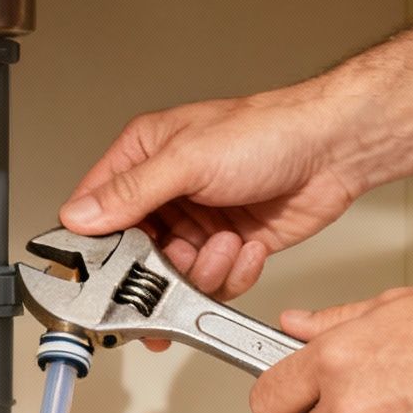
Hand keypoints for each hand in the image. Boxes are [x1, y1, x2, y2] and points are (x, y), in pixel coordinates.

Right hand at [59, 85, 364, 303]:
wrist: (332, 150)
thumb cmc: (268, 131)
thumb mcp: (188, 159)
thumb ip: (131, 192)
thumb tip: (80, 216)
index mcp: (145, 156)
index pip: (96, 208)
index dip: (95, 244)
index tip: (104, 271)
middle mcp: (168, 191)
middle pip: (136, 253)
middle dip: (159, 267)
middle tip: (176, 265)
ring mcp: (199, 221)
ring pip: (176, 274)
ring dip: (203, 270)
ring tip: (226, 244)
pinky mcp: (229, 247)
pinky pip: (214, 280)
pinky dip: (232, 273)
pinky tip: (246, 247)